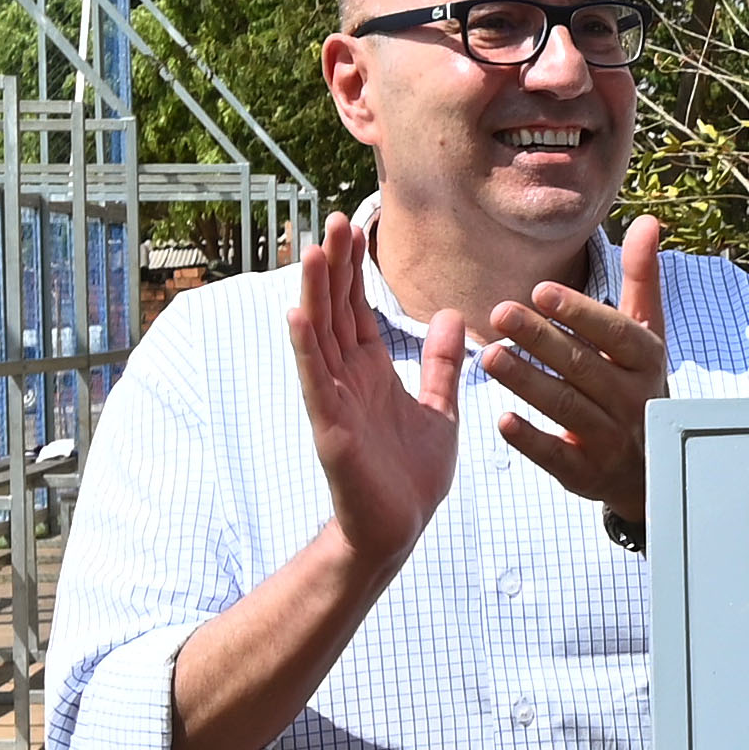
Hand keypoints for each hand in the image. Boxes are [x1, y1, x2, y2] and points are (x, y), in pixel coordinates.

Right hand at [287, 214, 463, 570]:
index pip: (356, 310)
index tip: (355, 227)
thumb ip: (442, 365)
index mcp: (370, 372)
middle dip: (333, 267)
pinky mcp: (330, 428)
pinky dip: (305, 349)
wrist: (400, 530)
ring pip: (319, 338)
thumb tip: (453, 316)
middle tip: (334, 219)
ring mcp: (333, 401)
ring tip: (311, 250)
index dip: (354, 270)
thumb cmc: (412, 476)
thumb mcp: (439, 409)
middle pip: (334, 312)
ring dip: (313, 294)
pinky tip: (295, 316)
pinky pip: (315, 382)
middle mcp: (346, 379)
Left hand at [485, 215, 672, 528]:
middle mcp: (633, 399)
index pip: (614, 333)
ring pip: (565, 406)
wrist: (651, 466)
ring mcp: (610, 438)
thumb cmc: (638, 384)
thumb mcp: (646, 334)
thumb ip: (642, 279)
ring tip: (489, 355)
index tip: (541, 291)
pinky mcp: (586, 472)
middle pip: (583, 366)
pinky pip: (556, 455)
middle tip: (500, 312)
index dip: (579, 313)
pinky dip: (530, 439)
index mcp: (647, 361)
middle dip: (541, 339)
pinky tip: (502, 420)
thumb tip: (649, 222)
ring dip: (527, 381)